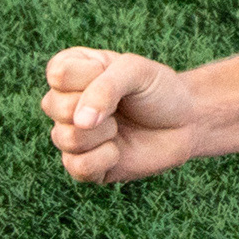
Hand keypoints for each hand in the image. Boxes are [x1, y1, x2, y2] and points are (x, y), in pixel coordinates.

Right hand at [42, 48, 202, 183]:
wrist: (186, 122)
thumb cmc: (158, 90)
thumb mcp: (136, 71)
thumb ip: (105, 87)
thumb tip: (80, 123)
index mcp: (71, 73)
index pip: (58, 73)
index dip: (91, 76)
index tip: (115, 75)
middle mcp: (64, 104)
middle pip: (53, 106)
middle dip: (97, 106)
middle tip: (120, 106)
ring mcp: (72, 136)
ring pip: (64, 138)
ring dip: (103, 133)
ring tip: (119, 128)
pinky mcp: (84, 167)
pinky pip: (76, 167)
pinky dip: (104, 159)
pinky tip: (118, 151)